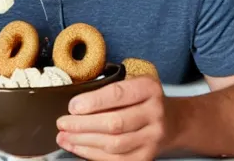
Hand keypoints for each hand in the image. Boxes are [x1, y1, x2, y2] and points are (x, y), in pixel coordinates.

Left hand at [56, 76, 171, 159]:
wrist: (171, 120)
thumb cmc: (142, 97)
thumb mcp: (131, 80)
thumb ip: (109, 86)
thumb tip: (75, 98)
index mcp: (148, 88)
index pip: (118, 94)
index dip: (93, 102)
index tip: (72, 106)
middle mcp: (154, 113)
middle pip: (115, 123)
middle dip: (83, 125)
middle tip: (62, 123)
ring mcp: (153, 138)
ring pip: (114, 145)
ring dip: (84, 142)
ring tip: (64, 137)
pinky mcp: (147, 156)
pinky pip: (118, 160)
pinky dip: (94, 155)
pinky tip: (79, 148)